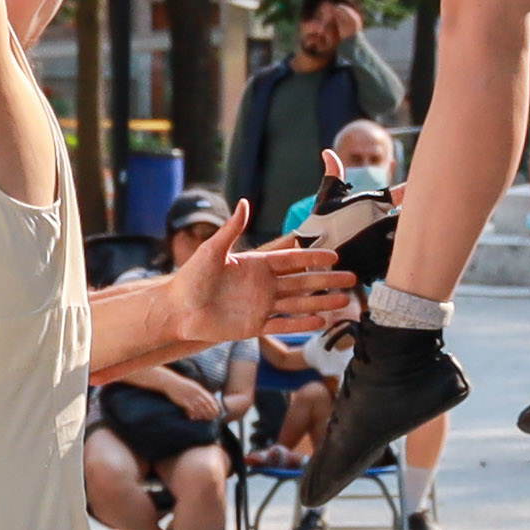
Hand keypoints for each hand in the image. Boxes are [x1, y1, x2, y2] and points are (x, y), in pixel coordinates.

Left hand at [186, 236, 352, 350]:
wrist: (177, 310)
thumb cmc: (191, 278)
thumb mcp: (212, 250)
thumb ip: (231, 229)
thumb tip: (244, 202)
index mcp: (256, 265)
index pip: (292, 259)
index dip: (313, 257)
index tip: (335, 256)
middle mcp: (263, 285)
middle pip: (302, 282)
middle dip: (326, 280)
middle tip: (352, 278)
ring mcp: (261, 306)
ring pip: (298, 304)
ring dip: (321, 302)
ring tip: (344, 301)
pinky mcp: (254, 326)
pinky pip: (283, 325)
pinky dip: (302, 324)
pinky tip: (321, 321)